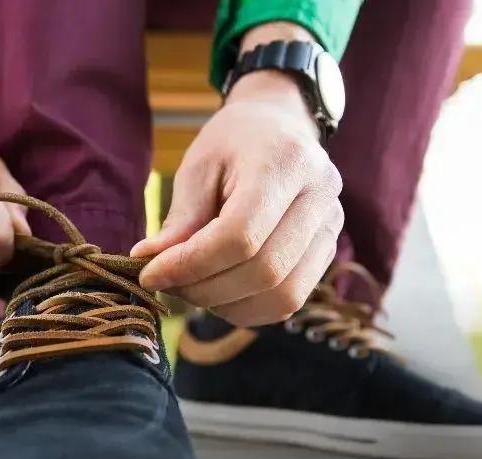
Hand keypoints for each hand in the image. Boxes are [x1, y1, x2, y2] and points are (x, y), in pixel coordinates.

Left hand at [131, 32, 343, 326]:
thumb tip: (151, 264)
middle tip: (167, 283)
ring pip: (282, 296)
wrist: (280, 127)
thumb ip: (180, 220)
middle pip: (264, 271)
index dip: (191, 264)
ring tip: (192, 287)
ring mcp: (332, 227)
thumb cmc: (233, 144)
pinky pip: (290, 301)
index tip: (149, 273)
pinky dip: (248, 308)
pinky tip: (219, 292)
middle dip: (205, 288)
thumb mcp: (198, 168)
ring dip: (226, 304)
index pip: (241, 235)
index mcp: (286, 163)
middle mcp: (321, 197)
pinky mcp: (329, 252)